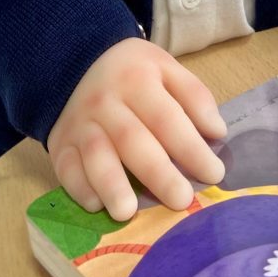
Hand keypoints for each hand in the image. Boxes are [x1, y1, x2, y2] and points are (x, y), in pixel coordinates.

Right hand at [45, 37, 227, 221]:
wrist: (77, 63)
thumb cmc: (133, 74)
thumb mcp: (165, 68)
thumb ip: (194, 96)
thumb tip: (217, 132)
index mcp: (137, 79)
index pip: (167, 118)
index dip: (192, 148)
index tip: (214, 174)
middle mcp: (105, 101)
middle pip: (133, 139)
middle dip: (158, 173)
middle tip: (182, 200)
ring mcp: (80, 124)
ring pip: (96, 154)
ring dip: (111, 184)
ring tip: (127, 213)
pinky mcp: (60, 144)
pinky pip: (66, 168)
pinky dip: (79, 187)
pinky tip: (96, 204)